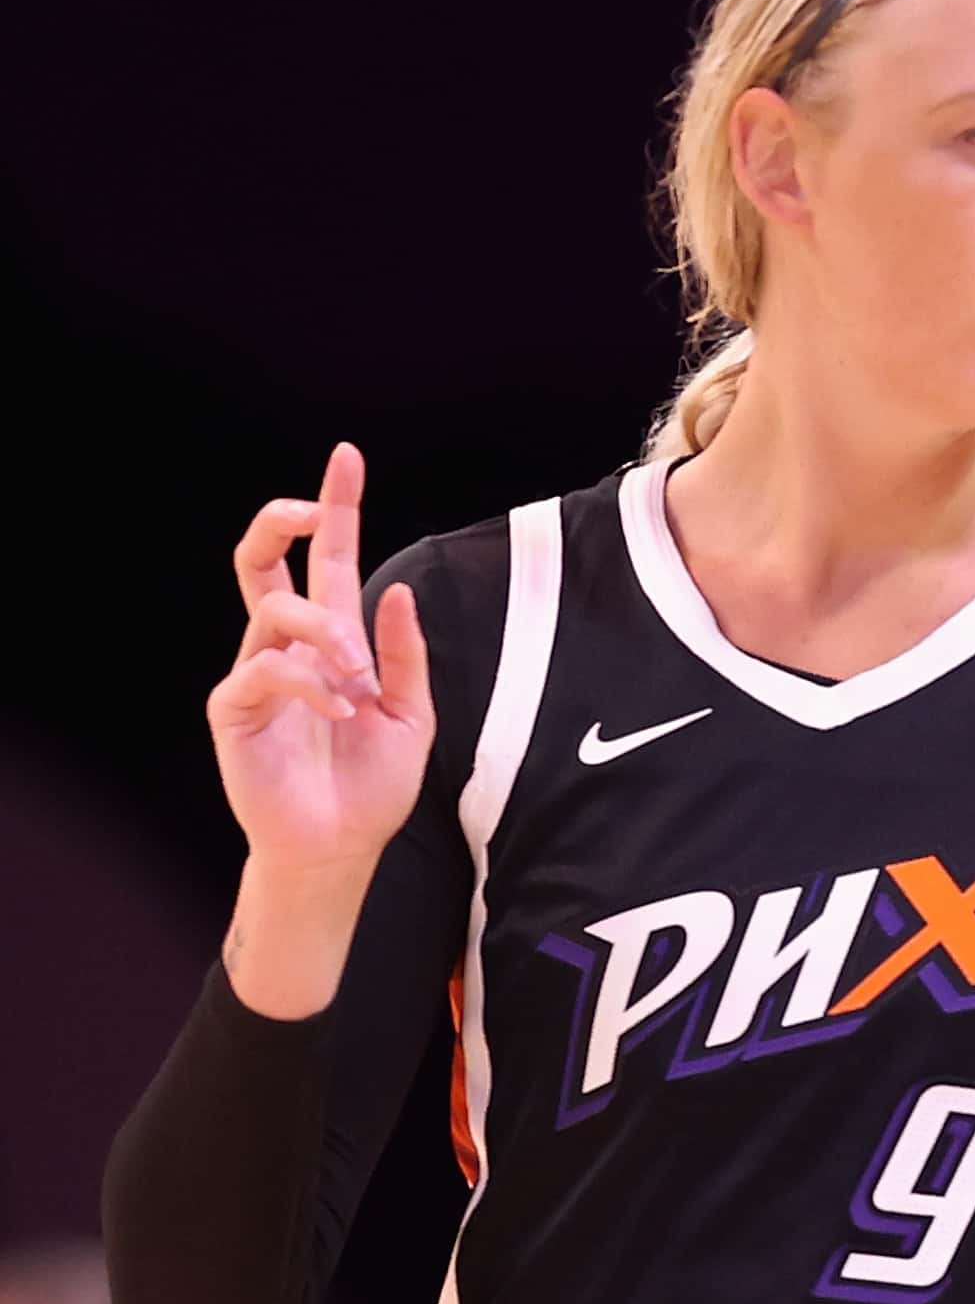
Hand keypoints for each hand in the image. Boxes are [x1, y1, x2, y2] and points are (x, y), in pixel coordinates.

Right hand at [210, 446, 435, 999]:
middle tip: (314, 513)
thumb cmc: (372, 783)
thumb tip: (396, 592)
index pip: (329, 560)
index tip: (347, 458)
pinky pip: (264, 669)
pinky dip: (309, 683)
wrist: (343, 844)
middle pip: (263, 560)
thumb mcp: (412, 713)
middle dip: (283, 522)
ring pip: (275, 610)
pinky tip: (340, 710)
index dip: (335, 509)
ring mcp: (256, 672)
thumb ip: (405, 654)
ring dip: (326, 634)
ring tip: (356, 678)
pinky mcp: (234, 708)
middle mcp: (287, 645)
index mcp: (333, 639)